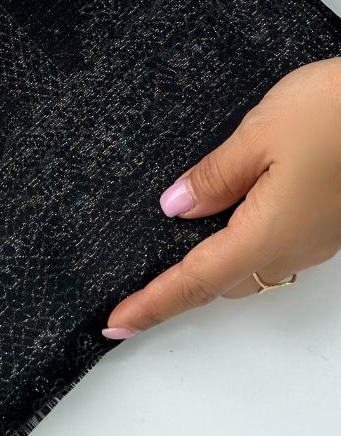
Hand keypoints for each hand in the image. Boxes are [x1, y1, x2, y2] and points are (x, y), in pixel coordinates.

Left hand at [102, 58, 340, 338]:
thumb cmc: (337, 112)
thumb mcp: (259, 134)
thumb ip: (214, 176)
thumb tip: (176, 206)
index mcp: (268, 233)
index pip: (195, 281)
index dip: (153, 303)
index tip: (116, 323)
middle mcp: (293, 246)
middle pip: (222, 280)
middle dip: (177, 286)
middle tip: (133, 289)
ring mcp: (314, 236)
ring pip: (250, 263)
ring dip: (209, 262)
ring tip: (168, 252)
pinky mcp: (326, 219)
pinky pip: (272, 242)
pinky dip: (238, 240)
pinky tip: (221, 215)